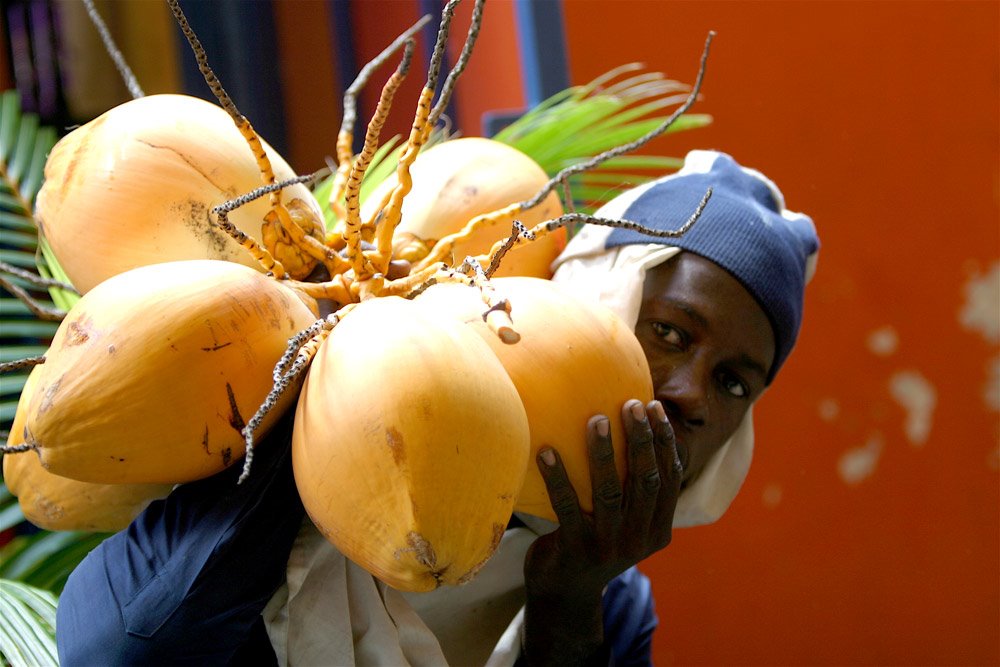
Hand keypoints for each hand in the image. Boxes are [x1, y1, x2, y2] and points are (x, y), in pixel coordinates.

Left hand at [521, 399, 681, 664]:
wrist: (563, 593)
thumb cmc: (593, 540)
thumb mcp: (623, 521)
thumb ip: (632, 489)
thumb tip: (627, 424)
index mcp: (657, 529)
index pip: (670, 479)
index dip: (665, 441)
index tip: (654, 408)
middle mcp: (638, 539)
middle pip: (646, 480)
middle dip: (641, 439)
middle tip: (630, 403)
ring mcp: (608, 547)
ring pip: (610, 492)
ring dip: (602, 452)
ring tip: (595, 418)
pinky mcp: (576, 551)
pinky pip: (567, 507)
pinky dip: (557, 477)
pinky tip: (546, 450)